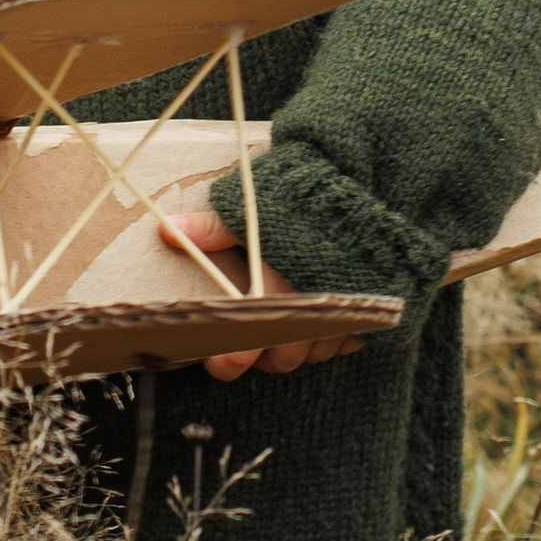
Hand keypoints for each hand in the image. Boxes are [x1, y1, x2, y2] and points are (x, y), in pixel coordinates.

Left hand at [159, 209, 364, 382]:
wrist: (365, 178)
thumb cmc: (302, 195)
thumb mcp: (255, 208)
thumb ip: (213, 228)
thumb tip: (168, 230)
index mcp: (280, 288)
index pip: (254, 343)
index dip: (234, 359)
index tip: (220, 361)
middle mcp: (315, 307)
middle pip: (287, 358)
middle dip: (265, 353)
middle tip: (250, 339)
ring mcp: (349, 309)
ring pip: (318, 351)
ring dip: (299, 344)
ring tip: (285, 325)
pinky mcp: (372, 306)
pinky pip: (349, 338)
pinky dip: (332, 333)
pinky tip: (319, 316)